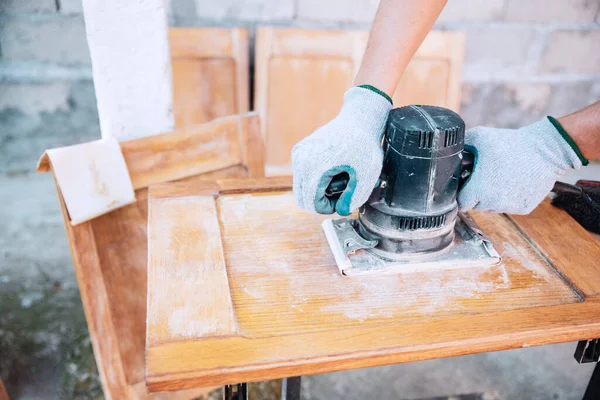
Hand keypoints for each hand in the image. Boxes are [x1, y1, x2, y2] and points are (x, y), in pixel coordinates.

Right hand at [292, 86, 391, 214]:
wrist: (359, 118)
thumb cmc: (364, 145)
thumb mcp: (366, 176)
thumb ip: (354, 198)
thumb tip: (342, 211)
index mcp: (314, 168)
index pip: (311, 204)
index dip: (328, 208)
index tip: (344, 200)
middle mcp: (301, 161)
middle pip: (302, 198)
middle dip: (322, 201)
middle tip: (342, 194)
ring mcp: (298, 154)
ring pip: (301, 187)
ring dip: (318, 190)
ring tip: (339, 179)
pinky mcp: (300, 149)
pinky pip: (302, 174)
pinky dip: (315, 178)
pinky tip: (333, 170)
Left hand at [458, 117, 585, 213]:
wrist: (547, 150)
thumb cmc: (512, 143)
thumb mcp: (480, 137)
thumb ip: (461, 146)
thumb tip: (449, 152)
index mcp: (479, 189)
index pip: (461, 202)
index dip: (461, 193)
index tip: (466, 185)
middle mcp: (493, 202)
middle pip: (476, 205)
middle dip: (477, 193)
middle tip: (485, 177)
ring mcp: (510, 207)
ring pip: (493, 207)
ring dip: (493, 196)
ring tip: (501, 176)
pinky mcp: (524, 208)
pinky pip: (509, 206)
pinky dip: (509, 197)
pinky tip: (514, 181)